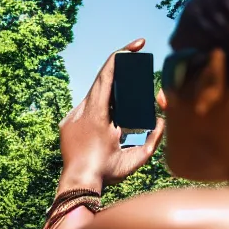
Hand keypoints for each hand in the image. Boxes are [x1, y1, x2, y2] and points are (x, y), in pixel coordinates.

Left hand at [57, 38, 165, 191]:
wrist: (77, 185)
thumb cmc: (107, 173)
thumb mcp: (138, 159)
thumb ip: (154, 139)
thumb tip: (162, 121)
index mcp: (97, 113)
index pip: (108, 74)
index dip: (123, 55)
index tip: (138, 44)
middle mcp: (81, 110)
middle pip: (102, 82)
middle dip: (122, 76)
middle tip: (138, 80)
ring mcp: (72, 116)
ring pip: (94, 97)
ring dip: (112, 99)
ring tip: (124, 117)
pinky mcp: (67, 124)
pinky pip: (86, 109)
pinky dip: (101, 112)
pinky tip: (110, 126)